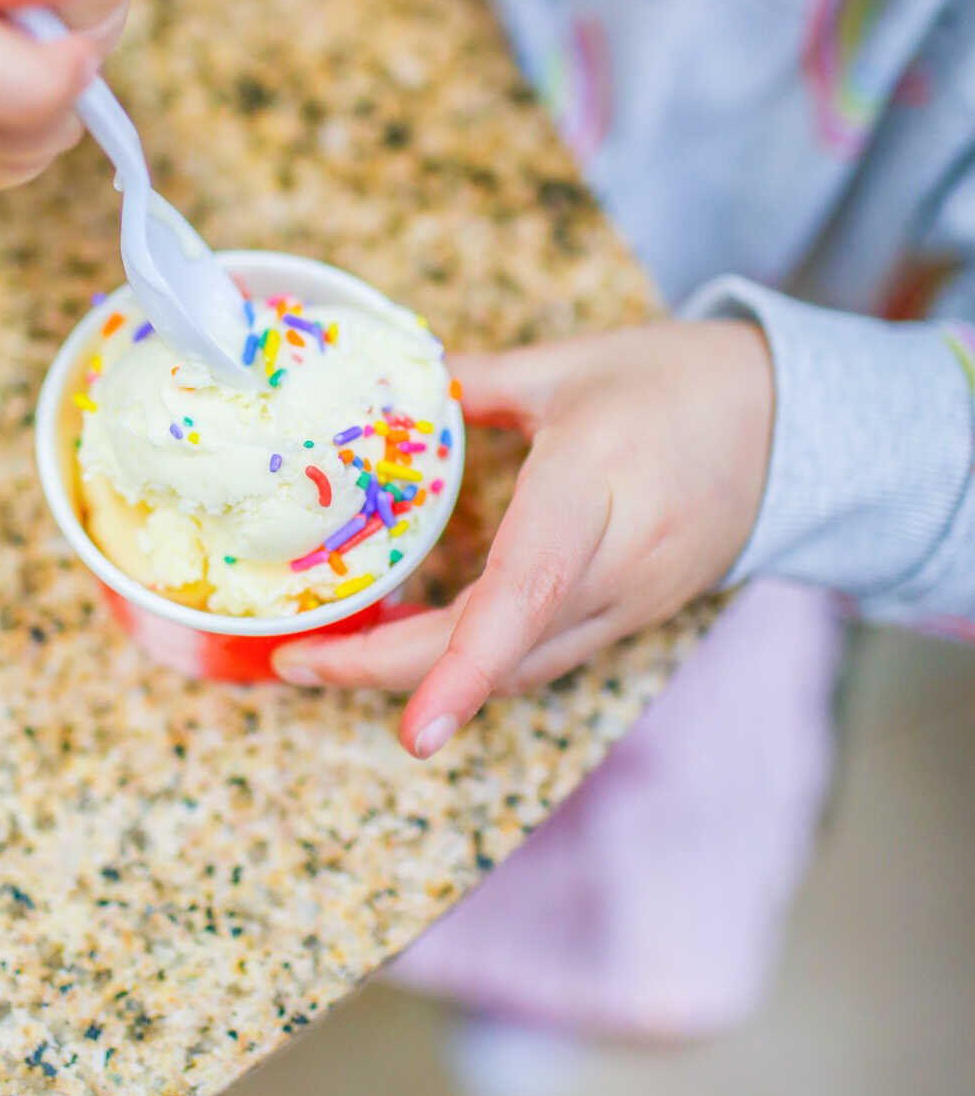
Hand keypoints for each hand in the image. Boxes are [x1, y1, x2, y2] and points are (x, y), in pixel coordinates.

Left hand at [271, 318, 773, 757]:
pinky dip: (470, 659)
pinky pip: (538, 655)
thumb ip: (477, 379)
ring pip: (517, 665)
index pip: (528, 590)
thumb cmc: (687, 383)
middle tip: (296, 661)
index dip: (463, 663)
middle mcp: (614, 566)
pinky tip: (407, 642)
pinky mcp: (628, 617)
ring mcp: (627, 604)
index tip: (412, 732)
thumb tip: (392, 382)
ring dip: (423, 674)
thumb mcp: (575, 363)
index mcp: (596, 488)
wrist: (800, 428)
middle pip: (501, 649)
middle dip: (393, 673)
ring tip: (329, 656)